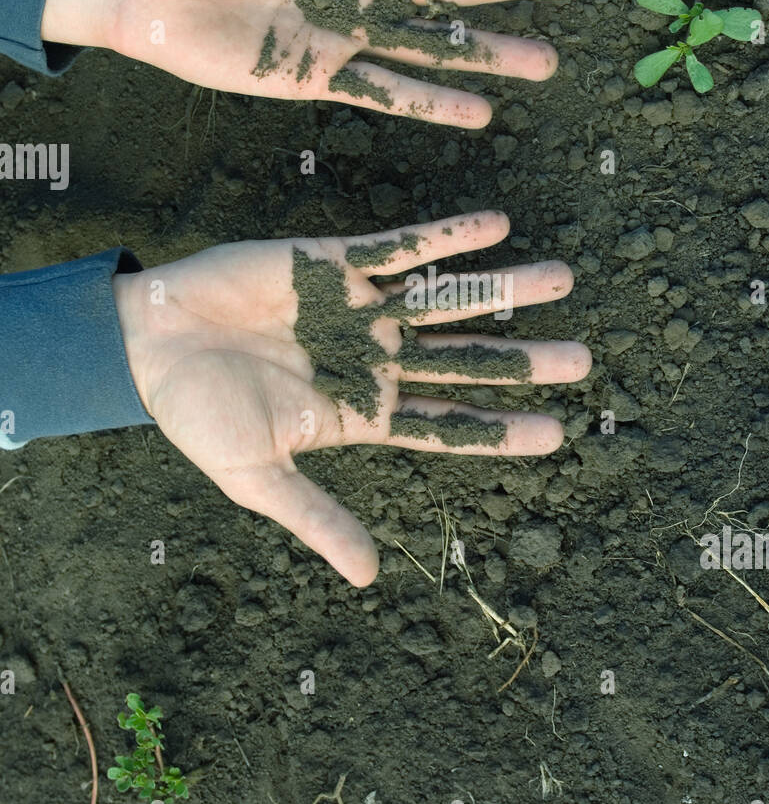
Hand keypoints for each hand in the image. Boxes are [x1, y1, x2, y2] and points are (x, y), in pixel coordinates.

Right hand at [113, 212, 590, 583]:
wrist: (149, 342)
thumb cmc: (197, 414)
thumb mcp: (255, 477)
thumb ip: (316, 518)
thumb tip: (369, 578)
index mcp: (361, 414)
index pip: (446, 425)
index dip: (500, 430)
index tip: (558, 433)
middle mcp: (374, 360)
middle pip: (465, 360)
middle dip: (522, 360)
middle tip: (584, 360)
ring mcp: (360, 309)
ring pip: (449, 298)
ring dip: (504, 289)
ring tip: (563, 278)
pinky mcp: (335, 263)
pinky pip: (403, 247)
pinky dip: (448, 236)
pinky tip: (498, 225)